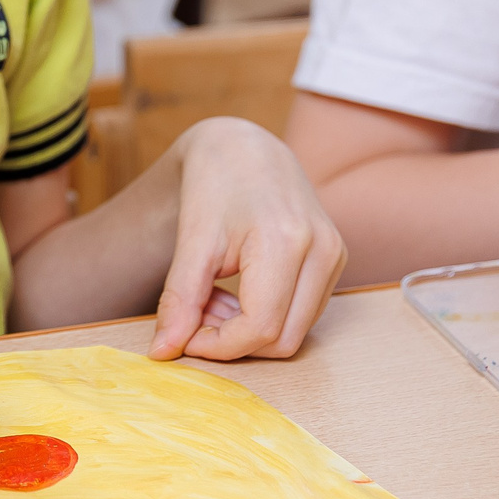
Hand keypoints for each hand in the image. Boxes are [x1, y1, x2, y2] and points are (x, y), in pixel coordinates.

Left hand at [148, 118, 346, 361]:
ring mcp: (334, 255)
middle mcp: (322, 250)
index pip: (260, 328)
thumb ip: (179, 300)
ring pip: (296, 332)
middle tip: (197, 314)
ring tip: (214, 298)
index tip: (185, 337)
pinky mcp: (335, 259)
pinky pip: (304, 314)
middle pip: (284, 340)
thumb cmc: (216, 183)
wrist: (245, 147)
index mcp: (286, 241)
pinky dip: (268, 318)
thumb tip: (163, 352)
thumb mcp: (191, 242)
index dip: (218, 345)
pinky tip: (238, 292)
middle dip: (234, 342)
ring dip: (250, 332)